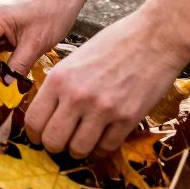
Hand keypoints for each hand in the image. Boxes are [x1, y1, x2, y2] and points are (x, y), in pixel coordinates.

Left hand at [25, 9, 189, 157]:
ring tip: (82, 142)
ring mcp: (103, 109)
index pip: (34, 120)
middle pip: (52, 141)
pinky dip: (102, 149)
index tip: (39, 137)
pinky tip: (102, 140)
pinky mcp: (128, 118)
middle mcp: (77, 96)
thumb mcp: (75, 60)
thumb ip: (60, 86)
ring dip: (79, 150)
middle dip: (54, 146)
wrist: (155, 37)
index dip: (34, 135)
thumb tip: (47, 113)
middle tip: (62, 143)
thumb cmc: (114, 44)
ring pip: (78, 149)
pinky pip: (107, 147)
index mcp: (59, 78)